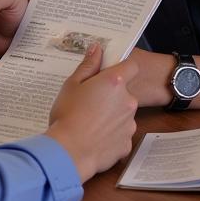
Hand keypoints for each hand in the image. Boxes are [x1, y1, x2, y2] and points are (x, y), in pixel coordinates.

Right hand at [45, 44, 138, 182]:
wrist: (69, 152)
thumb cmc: (67, 115)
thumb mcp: (72, 85)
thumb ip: (88, 65)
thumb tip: (97, 48)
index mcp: (114, 82)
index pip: (132, 66)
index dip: (123, 68)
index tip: (109, 73)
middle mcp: (128, 100)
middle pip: (126, 92)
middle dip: (113, 95)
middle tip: (91, 102)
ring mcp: (130, 123)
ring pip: (124, 114)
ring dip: (113, 115)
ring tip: (91, 122)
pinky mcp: (127, 143)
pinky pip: (121, 134)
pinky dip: (112, 135)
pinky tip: (96, 138)